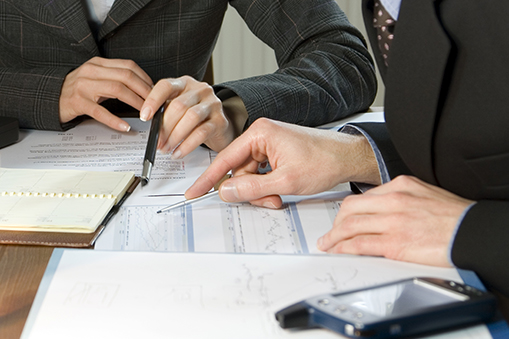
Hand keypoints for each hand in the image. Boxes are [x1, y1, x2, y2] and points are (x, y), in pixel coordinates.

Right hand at [60, 57, 153, 130]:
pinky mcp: (77, 102)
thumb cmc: (77, 90)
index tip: (155, 90)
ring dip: (135, 102)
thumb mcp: (96, 77)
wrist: (51, 98)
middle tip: (155, 103)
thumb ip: (115, 78)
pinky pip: (100, 112)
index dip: (145, 78)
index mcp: (98, 64)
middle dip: (145, 90)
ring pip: (117, 90)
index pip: (128, 66)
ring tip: (145, 113)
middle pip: (126, 76)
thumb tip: (143, 88)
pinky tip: (125, 126)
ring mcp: (83, 86)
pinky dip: (115, 120)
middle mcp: (91, 71)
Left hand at [139, 76, 236, 157]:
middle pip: (178, 106)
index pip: (166, 86)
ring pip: (190, 118)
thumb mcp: (179, 109)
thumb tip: (149, 123)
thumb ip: (165, 111)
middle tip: (157, 142)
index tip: (145, 116)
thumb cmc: (196, 117)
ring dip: (174, 137)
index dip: (153, 100)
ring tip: (167, 148)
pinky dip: (187, 145)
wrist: (220, 126)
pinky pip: (201, 133)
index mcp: (185, 83)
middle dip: (164, 127)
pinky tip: (178, 152)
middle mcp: (200, 90)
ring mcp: (212, 104)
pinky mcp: (220, 121)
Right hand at [186, 118, 379, 208]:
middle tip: (269, 200)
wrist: (348, 158)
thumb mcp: (285, 180)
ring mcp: (269, 146)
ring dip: (262, 191)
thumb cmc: (324, 160)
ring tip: (280, 195)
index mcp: (260, 133)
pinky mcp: (276, 154)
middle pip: (239, 171)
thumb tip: (227, 192)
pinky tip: (281, 190)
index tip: (194, 192)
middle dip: (251, 191)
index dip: (208, 178)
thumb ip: (252, 188)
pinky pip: (261, 175)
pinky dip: (268, 187)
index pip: (226, 159)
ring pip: (250, 177)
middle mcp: (262, 136)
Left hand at [317, 175, 473, 266]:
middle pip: (350, 208)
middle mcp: (394, 200)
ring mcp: (393, 221)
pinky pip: (360, 244)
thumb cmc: (454, 216)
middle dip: (335, 222)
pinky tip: (339, 251)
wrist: (472, 231)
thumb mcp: (425, 193)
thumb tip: (382, 207)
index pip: (364, 196)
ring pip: (350, 226)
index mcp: (401, 185)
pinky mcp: (395, 243)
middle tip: (329, 232)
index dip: (347, 210)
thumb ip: (401, 197)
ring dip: (333, 237)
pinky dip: (344, 248)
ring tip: (327, 244)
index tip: (342, 219)